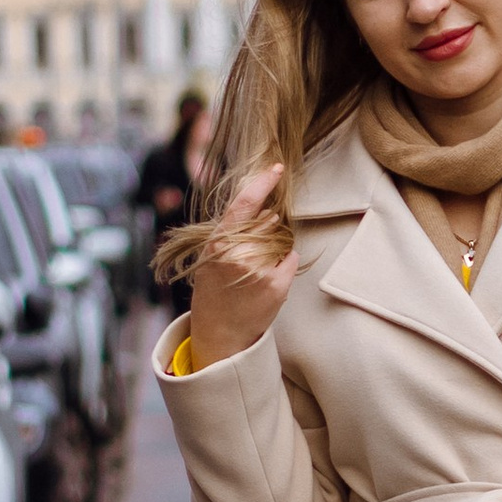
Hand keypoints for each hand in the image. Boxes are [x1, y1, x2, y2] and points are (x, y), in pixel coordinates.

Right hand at [182, 164, 300, 370]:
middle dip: (265, 230)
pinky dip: (283, 263)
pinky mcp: (277, 284)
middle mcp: (239, 254)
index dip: (262, 183)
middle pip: (268, 222)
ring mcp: (259, 270)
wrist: (219, 332)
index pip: (244, 204)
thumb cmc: (214, 290)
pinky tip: (265, 278)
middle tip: (248, 255)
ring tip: (253, 271)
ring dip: (273, 248)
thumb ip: (233, 231)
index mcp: (218, 243)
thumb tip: (267, 210)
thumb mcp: (211, 256)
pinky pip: (290, 257)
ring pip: (280, 239)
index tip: (276, 169)